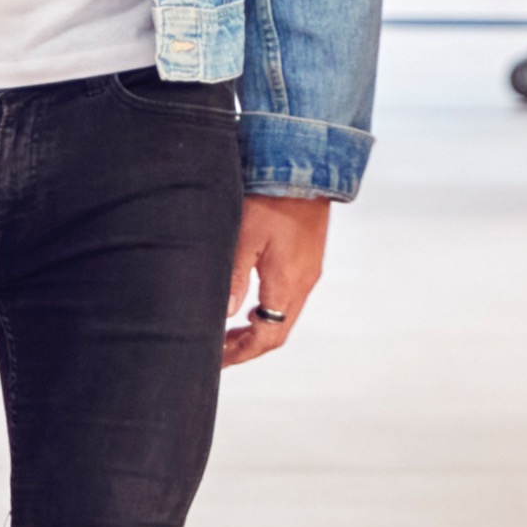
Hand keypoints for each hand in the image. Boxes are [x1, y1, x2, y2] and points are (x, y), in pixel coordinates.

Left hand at [225, 193, 332, 364]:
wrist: (307, 167)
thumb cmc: (272, 197)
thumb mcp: (244, 237)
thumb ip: (234, 278)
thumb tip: (224, 315)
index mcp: (287, 283)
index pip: (267, 336)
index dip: (242, 353)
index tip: (218, 360)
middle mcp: (303, 282)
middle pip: (278, 331)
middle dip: (248, 346)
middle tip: (219, 351)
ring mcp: (309, 271)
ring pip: (284, 315)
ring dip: (258, 328)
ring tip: (229, 331)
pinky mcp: (308, 259)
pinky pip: (289, 297)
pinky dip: (268, 311)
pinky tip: (250, 303)